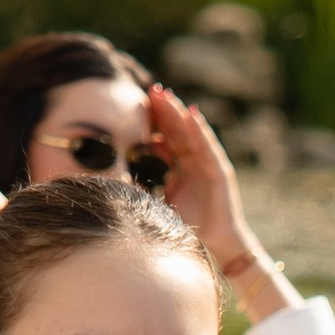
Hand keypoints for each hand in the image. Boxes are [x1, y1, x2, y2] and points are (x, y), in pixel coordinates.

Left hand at [141, 82, 251, 267]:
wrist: (214, 244)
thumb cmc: (187, 227)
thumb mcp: (157, 203)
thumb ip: (142, 189)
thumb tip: (114, 180)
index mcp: (177, 168)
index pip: (163, 139)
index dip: (151, 123)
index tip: (135, 106)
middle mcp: (192, 162)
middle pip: (176, 131)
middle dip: (164, 110)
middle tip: (150, 89)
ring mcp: (206, 164)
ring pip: (190, 133)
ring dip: (179, 113)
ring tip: (167, 96)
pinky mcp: (219, 170)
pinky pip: (208, 146)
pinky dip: (200, 130)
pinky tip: (191, 114)